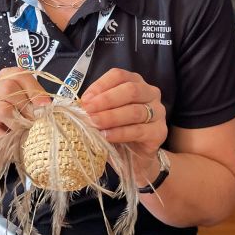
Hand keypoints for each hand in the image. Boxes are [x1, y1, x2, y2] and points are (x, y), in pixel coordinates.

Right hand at [0, 67, 50, 145]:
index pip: (20, 75)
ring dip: (18, 124)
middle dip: (26, 106)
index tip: (45, 105)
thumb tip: (45, 107)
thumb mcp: (30, 105)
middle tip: (34, 121)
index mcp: (7, 77)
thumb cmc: (19, 117)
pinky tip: (13, 140)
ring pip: (3, 109)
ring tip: (25, 132)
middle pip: (8, 88)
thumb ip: (37, 102)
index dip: (34, 90)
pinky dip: (8, 138)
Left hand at [80, 68, 167, 183]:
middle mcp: (150, 93)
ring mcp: (158, 112)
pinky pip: (139, 130)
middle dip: (106, 100)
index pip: (118, 75)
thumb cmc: (117, 131)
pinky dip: (120, 133)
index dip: (100, 86)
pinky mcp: (159, 132)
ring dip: (111, 117)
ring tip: (94, 124)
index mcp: (135, 82)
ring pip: (135, 111)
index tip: (85, 99)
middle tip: (88, 111)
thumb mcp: (104, 114)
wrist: (135, 159)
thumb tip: (75, 103)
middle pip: (130, 90)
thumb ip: (94, 106)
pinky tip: (106, 136)